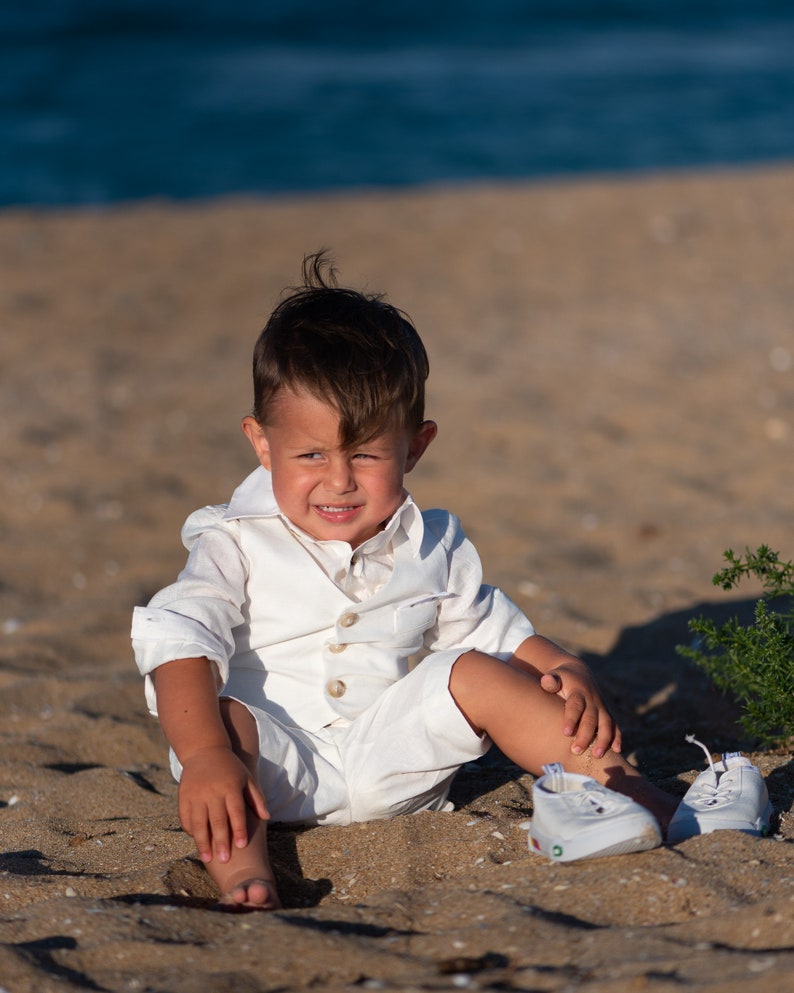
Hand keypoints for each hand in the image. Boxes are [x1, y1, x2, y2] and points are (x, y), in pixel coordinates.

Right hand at [177, 746, 268, 863]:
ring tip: (207, 858)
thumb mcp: (246, 778)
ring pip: (199, 822)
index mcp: (231, 787)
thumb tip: (266, 817)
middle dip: (221, 841)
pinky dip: (190, 830)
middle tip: (224, 860)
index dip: (239, 829)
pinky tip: (196, 841)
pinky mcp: (184, 796)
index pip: (236, 812)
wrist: (204, 750)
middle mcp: (213, 791)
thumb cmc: (230, 768)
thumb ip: (256, 798)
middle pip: (218, 820)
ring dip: (203, 842)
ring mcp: (196, 794)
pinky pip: (185, 817)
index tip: (242, 846)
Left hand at [540, 659, 621, 757]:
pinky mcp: (606, 713)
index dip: (571, 719)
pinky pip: (614, 726)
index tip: (565, 732)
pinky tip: (616, 750)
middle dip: (585, 735)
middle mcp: (592, 700)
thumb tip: (547, 681)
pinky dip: (617, 737)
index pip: (575, 706)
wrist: (579, 672)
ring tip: (596, 755)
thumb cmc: (561, 679)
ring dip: (603, 740)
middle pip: (590, 719)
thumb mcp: (555, 676)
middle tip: (575, 751)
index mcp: (577, 692)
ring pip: (606, 724)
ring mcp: (601, 707)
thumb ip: (551, 680)